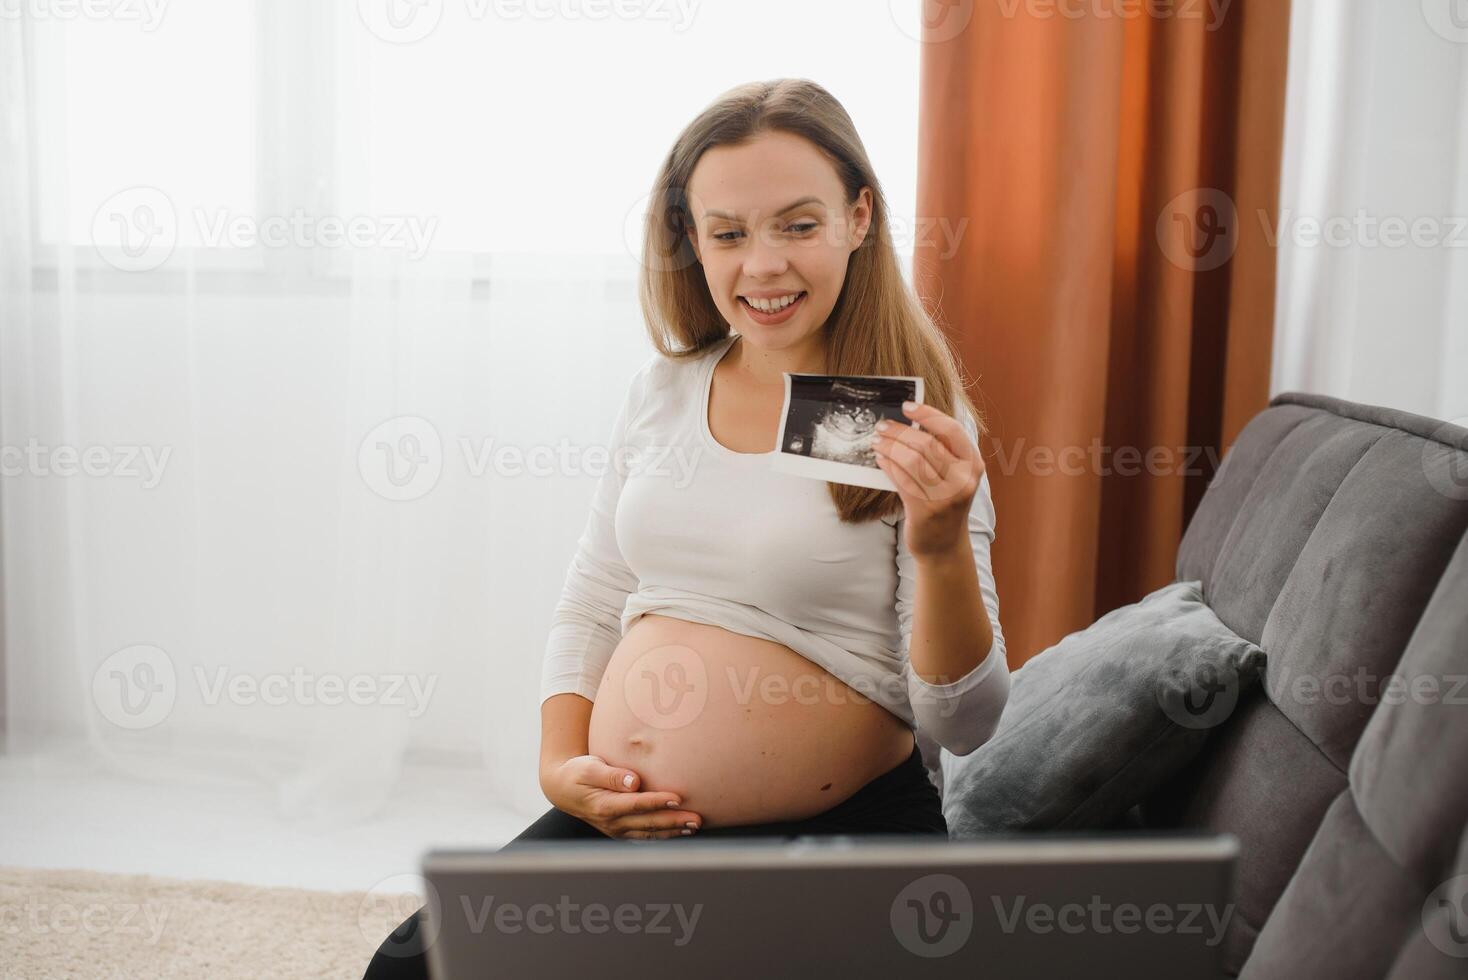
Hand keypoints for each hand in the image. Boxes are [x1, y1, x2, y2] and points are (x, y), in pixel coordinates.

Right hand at [540, 755, 702, 839]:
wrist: (563, 788)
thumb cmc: (578, 772)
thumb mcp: (589, 768)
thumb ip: (611, 775)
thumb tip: (633, 781)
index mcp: (604, 806)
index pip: (636, 805)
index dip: (658, 802)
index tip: (678, 798)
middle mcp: (612, 822)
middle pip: (648, 823)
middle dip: (673, 821)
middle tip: (697, 819)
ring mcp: (617, 829)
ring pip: (649, 832)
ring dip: (673, 830)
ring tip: (695, 826)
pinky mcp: (621, 831)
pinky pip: (645, 835)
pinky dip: (663, 834)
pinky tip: (680, 830)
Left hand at [871, 401, 985, 559]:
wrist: (944, 544)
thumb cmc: (945, 502)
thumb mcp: (954, 475)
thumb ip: (941, 451)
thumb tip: (908, 422)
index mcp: (973, 464)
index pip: (951, 429)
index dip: (927, 414)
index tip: (907, 407)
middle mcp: (963, 479)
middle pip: (926, 444)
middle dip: (899, 431)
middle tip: (882, 425)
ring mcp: (945, 497)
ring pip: (912, 460)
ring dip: (889, 447)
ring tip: (877, 440)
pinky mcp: (925, 510)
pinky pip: (902, 480)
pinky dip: (888, 466)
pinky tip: (880, 459)